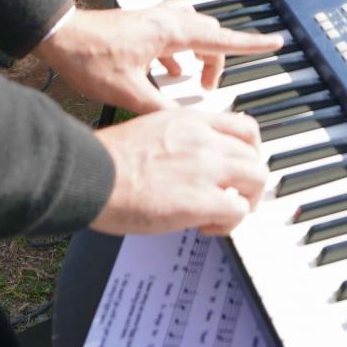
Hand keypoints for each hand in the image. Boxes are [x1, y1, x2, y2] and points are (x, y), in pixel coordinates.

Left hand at [36, 2, 281, 113]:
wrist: (61, 36)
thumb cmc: (92, 60)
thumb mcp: (129, 93)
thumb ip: (162, 109)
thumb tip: (189, 125)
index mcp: (172, 33)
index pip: (222, 40)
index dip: (251, 44)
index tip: (276, 42)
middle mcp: (168, 19)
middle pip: (210, 36)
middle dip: (217, 60)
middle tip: (209, 90)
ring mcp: (155, 18)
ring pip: (193, 30)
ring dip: (198, 52)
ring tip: (189, 80)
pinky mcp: (142, 22)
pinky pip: (174, 31)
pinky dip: (178, 51)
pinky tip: (165, 71)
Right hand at [90, 108, 267, 235]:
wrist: (91, 174)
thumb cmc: (107, 160)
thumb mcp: (151, 129)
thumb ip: (179, 140)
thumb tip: (188, 161)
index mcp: (190, 121)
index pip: (244, 127)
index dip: (250, 151)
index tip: (242, 165)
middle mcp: (204, 140)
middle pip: (254, 155)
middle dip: (248, 180)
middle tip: (234, 196)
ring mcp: (205, 168)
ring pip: (256, 179)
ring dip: (245, 200)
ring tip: (223, 213)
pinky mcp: (201, 199)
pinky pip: (238, 210)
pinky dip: (229, 223)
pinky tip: (206, 226)